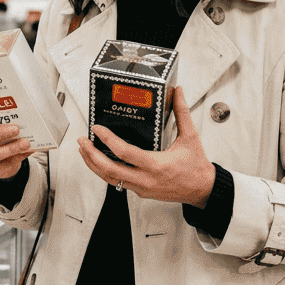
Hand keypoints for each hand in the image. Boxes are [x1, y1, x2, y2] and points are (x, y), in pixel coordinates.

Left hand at [77, 87, 215, 206]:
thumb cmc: (196, 166)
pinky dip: (104, 172)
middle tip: (83, 141)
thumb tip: (176, 92)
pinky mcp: (140, 192)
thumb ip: (182, 113)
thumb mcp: (190, 137)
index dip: (108, 140)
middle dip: (91, 155)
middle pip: (109, 169)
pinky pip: (117, 182)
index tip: (97, 129)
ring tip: (84, 150)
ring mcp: (141, 187)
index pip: (124, 153)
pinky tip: (98, 161)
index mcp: (156, 164)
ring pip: (110, 178)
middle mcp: (146, 179)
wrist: (202, 189)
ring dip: (93, 164)